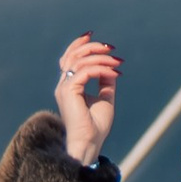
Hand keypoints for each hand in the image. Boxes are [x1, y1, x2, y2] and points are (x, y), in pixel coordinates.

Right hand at [55, 35, 119, 166]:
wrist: (89, 143)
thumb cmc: (96, 127)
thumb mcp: (105, 98)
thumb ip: (106, 82)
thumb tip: (111, 68)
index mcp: (68, 86)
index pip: (69, 58)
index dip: (79, 44)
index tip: (95, 37)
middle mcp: (63, 85)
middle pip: (73, 55)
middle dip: (93, 48)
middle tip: (111, 49)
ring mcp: (64, 88)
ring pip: (79, 61)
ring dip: (101, 58)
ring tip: (117, 63)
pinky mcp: (68, 92)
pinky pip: (85, 72)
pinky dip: (101, 69)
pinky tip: (114, 74)